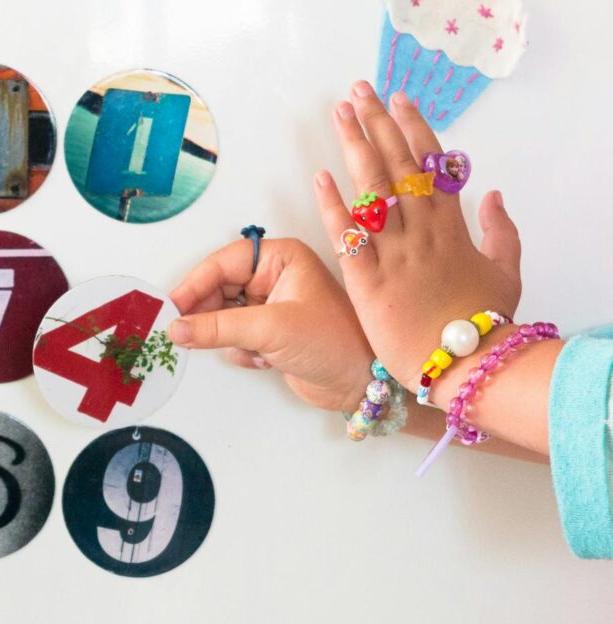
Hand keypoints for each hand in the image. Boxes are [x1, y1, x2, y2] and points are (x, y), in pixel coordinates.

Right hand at [167, 237, 374, 411]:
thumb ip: (218, 327)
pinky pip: (232, 336)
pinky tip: (264, 360)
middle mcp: (274, 276)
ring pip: (222, 314)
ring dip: (228, 336)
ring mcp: (270, 305)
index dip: (196, 282)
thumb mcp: (271, 329)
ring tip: (248, 349)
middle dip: (209, 313)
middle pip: (218, 287)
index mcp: (281, 258)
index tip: (173, 306)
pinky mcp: (268, 333)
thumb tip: (176, 328)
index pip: (224, 262)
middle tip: (188, 332)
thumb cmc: (333, 343)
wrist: (361, 385)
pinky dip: (240, 350)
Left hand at [313, 81, 522, 414]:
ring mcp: (395, 254)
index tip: (399, 100)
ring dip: (354, 147)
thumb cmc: (486, 323)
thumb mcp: (507, 272)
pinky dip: (333, 205)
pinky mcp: (369, 281)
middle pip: (397, 165)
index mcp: (453, 228)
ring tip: (339, 114)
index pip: (431, 165)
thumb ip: (502, 231)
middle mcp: (423, 232)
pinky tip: (320, 177)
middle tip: (357, 92)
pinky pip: (348, 236)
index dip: (413, 129)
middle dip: (377, 124)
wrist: (467, 364)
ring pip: (373, 189)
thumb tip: (495, 195)